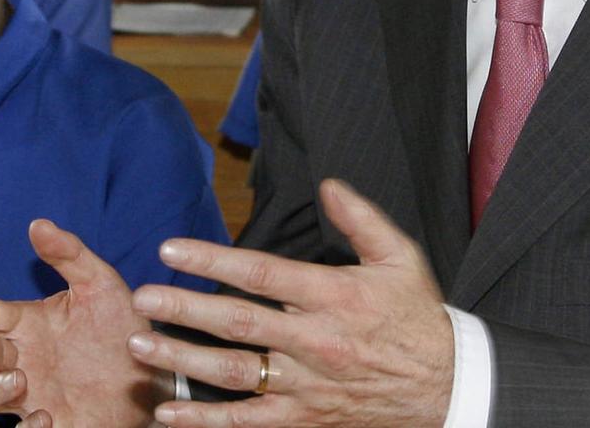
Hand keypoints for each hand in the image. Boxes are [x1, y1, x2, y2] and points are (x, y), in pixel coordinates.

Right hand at [0, 219, 164, 427]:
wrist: (156, 375)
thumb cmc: (121, 327)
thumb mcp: (101, 286)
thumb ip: (70, 255)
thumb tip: (38, 224)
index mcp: (30, 324)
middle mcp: (25, 359)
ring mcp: (36, 394)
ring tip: (18, 379)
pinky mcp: (55, 423)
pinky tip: (44, 417)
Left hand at [128, 179, 455, 427]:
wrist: (448, 387)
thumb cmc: (418, 319)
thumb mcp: (401, 259)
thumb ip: (361, 219)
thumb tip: (328, 185)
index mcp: (334, 296)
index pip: (262, 273)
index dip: (213, 260)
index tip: (171, 249)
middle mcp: (315, 341)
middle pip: (238, 322)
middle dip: (184, 308)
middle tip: (142, 297)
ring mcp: (307, 385)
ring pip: (234, 373)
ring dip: (182, 358)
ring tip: (140, 344)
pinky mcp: (305, 418)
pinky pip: (247, 422)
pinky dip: (206, 422)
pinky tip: (169, 412)